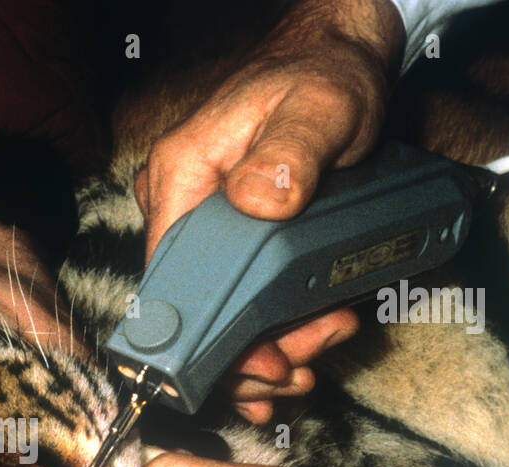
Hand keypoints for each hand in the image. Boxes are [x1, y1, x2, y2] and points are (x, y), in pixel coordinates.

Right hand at [135, 0, 402, 421]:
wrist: (333, 58)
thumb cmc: (324, 76)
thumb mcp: (320, 106)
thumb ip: (291, 150)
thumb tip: (259, 200)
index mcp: (181, 176)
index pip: (174, 281)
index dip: (216, 337)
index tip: (266, 362)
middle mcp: (177, 206)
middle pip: (196, 311)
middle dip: (251, 355)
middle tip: (305, 366)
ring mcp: (198, 225)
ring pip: (215, 314)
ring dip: (266, 350)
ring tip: (318, 348)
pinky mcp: (222, 237)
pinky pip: (230, 299)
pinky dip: (261, 336)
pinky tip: (288, 359)